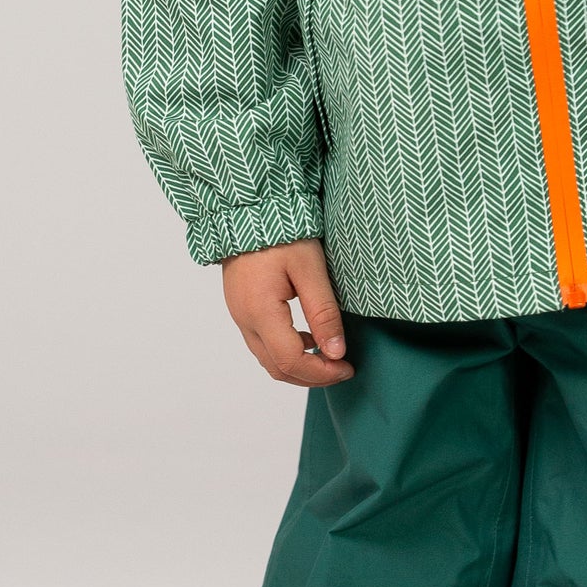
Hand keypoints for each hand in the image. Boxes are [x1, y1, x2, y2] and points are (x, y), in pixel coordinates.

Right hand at [222, 240, 354, 385]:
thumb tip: (337, 352)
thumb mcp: (310, 269)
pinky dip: (286, 352)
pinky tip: (308, 338)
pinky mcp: (242, 308)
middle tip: (342, 369)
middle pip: (277, 369)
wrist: (247, 210)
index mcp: (261, 312)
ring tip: (329, 357)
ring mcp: (239, 316)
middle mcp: (245, 320)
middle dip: (312, 376)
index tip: (347, 368)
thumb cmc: (280, 232)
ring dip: (299, 366)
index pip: (291, 362)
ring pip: (268, 360)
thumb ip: (323, 313)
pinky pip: (262, 344)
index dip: (322, 373)